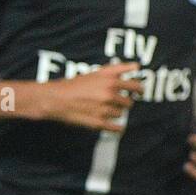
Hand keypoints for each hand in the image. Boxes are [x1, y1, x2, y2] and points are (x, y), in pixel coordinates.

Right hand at [27, 61, 142, 131]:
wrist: (56, 99)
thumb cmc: (76, 84)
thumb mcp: (97, 72)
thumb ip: (119, 69)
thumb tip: (137, 66)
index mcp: (111, 81)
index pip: (136, 87)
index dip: (139, 90)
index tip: (139, 92)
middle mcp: (109, 95)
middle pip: (129, 102)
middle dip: (123, 102)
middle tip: (113, 101)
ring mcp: (104, 110)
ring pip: (120, 114)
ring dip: (115, 112)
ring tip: (102, 108)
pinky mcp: (98, 123)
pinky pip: (117, 128)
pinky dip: (117, 128)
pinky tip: (115, 126)